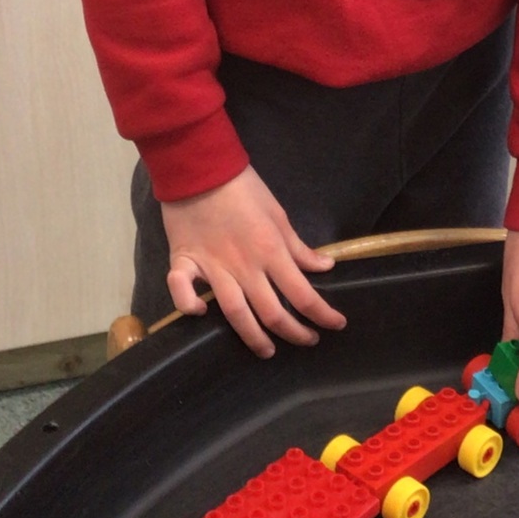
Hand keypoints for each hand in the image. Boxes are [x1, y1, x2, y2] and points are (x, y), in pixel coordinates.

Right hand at [162, 165, 346, 358]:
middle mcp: (245, 267)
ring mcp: (213, 267)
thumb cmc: (244, 188)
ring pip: (235, 314)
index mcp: (271, 252)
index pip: (303, 294)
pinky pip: (181, 290)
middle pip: (273, 313)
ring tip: (266, 350)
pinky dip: (188, 305)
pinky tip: (200, 314)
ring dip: (253, 337)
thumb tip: (326, 267)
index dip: (322, 315)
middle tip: (307, 341)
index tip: (336, 325)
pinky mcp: (184, 261)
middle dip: (294, 333)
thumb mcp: (279, 214)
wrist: (201, 166)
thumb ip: (300, 247)